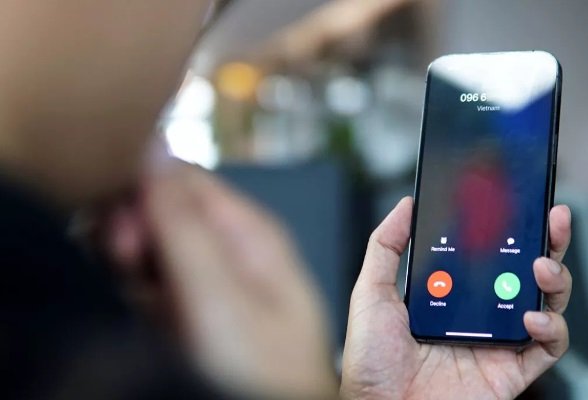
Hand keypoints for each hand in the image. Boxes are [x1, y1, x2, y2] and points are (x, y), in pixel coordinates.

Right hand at [99, 162, 336, 398]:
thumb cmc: (270, 375)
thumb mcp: (222, 296)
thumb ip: (184, 225)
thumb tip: (154, 152)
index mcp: (251, 231)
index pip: (183, 175)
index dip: (143, 190)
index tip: (125, 227)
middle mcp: (231, 249)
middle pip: (161, 211)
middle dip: (134, 236)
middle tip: (134, 270)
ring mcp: (210, 280)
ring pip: (149, 249)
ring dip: (133, 271)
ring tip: (153, 306)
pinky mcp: (193, 309)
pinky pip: (150, 286)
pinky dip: (138, 298)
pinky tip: (150, 319)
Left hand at [341, 197, 571, 399]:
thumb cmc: (371, 360)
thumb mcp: (372, 293)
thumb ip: (385, 247)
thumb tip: (405, 206)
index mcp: (453, 292)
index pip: (491, 253)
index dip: (511, 227)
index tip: (520, 199)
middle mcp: (481, 313)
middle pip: (527, 272)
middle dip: (548, 242)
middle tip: (553, 220)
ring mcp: (499, 341)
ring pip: (546, 304)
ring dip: (555, 280)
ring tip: (542, 266)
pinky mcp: (511, 371)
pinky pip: (548, 348)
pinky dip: (552, 330)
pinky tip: (532, 317)